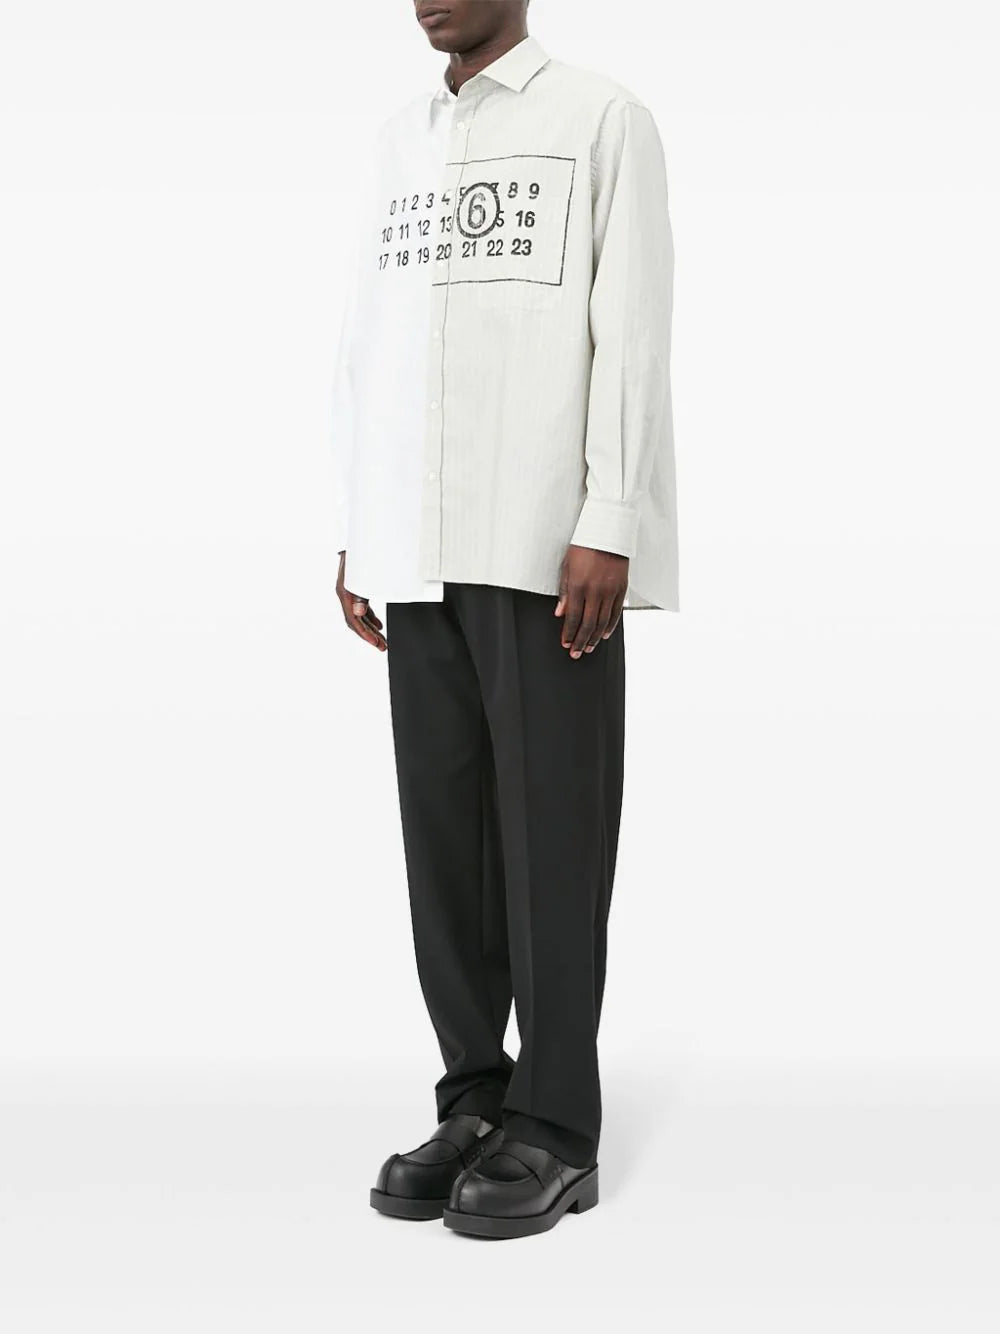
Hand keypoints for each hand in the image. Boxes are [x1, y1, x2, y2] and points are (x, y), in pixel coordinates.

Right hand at [337, 551, 386, 650]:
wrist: (358, 539)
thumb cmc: (361, 554)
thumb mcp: (362, 573)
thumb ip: (361, 594)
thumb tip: (359, 612)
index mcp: (345, 593)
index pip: (353, 620)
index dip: (365, 633)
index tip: (376, 642)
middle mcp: (346, 595)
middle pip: (357, 622)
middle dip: (370, 635)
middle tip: (383, 646)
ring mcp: (351, 593)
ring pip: (360, 617)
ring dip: (371, 629)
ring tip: (382, 641)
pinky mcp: (356, 590)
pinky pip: (362, 609)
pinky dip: (371, 619)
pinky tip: (379, 625)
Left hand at [554, 544, 627, 658]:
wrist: (607, 531)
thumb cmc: (584, 546)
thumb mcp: (566, 567)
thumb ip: (564, 592)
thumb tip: (560, 613)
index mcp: (579, 585)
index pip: (573, 617)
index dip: (569, 633)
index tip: (566, 643)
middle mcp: (595, 591)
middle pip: (588, 624)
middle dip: (580, 641)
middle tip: (576, 652)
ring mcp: (610, 591)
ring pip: (602, 622)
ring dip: (594, 638)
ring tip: (589, 647)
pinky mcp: (621, 589)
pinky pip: (616, 613)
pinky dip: (610, 626)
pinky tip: (604, 634)